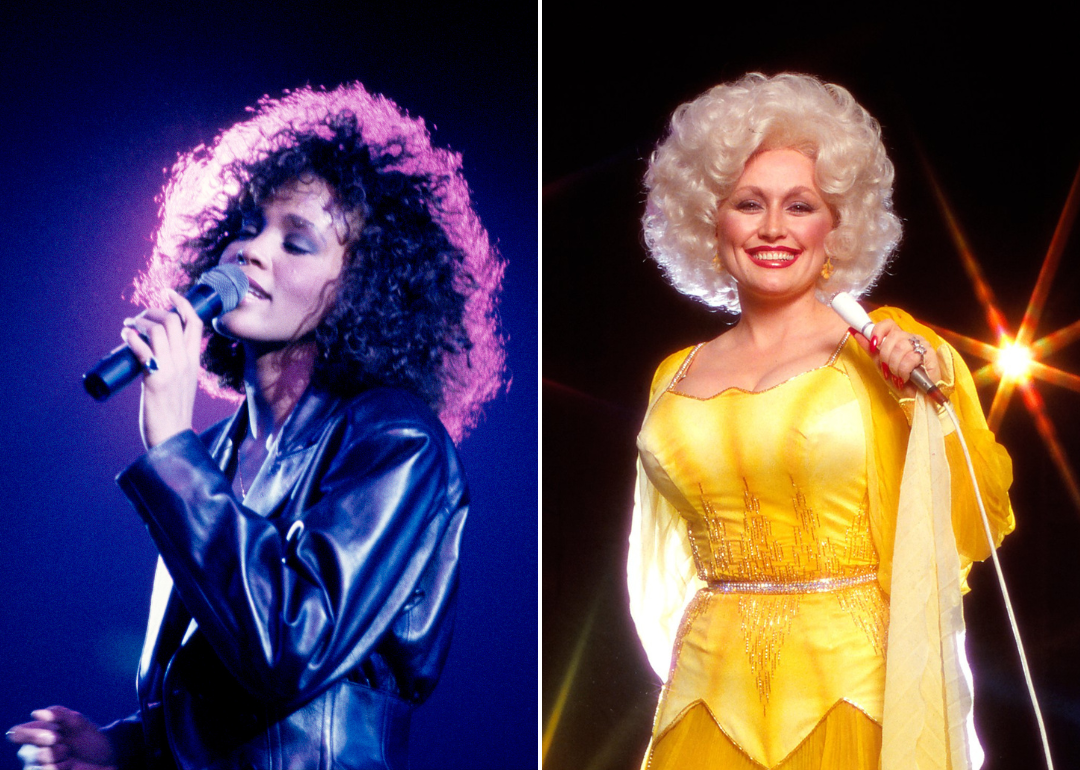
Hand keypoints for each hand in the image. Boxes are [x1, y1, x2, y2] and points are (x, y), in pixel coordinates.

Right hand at [7, 706, 115, 769]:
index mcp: (34, 732)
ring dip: (58, 761)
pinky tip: (68, 765)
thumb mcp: (77, 722)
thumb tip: (36, 713)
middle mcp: (29, 750)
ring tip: (68, 757)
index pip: (17, 733)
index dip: (32, 735)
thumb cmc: (88, 737)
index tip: (55, 735)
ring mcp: (34, 766)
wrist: (104, 757)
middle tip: (66, 747)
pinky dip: (60, 769)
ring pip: (36, 767)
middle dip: (53, 750)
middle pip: (27, 753)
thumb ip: (59, 714)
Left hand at [121, 289, 203, 449]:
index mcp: (194, 361)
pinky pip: (143, 349)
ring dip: (138, 321)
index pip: (195, 323)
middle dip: (152, 312)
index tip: (168, 293)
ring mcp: (172, 370)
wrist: (172, 437)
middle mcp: (185, 362)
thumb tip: (152, 349)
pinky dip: (131, 337)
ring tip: (127, 327)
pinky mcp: (155, 379)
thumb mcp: (182, 383)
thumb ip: (175, 365)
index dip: (182, 303)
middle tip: (136, 318)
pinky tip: (124, 336)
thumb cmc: (172, 412)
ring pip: (158, 330)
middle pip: (174, 320)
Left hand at [850, 318, 939, 398]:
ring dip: (895, 366)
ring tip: (897, 375)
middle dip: (885, 356)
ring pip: (901, 347)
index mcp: (899, 338)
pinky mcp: (931, 354)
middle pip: (893, 337)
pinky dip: (904, 371)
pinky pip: (911, 358)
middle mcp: (911, 338)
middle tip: (887, 369)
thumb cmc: (898, 380)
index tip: (873, 345)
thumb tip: (855, 333)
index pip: (888, 324)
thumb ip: (870, 349)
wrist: (914, 397)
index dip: (878, 331)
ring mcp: (922, 344)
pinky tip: (905, 377)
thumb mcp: (880, 365)